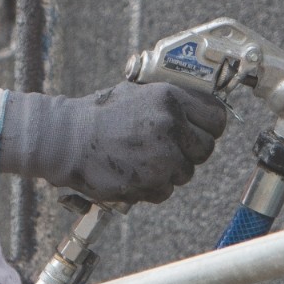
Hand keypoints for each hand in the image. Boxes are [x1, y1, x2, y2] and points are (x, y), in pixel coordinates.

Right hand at [0, 82, 226, 203]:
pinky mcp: (150, 183)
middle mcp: (170, 127)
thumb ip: (170, 101)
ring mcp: (162, 157)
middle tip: (169, 147)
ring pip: (186, 173)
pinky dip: (153, 187)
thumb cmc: (98, 114)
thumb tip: (200, 109)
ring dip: (170, 170)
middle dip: (190, 150)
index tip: (201, 130)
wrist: (66, 140)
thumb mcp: (136, 92)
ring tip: (143, 158)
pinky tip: (133, 171)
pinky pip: (166, 191)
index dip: (209, 126)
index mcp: (169, 99)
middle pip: (206, 149)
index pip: (217, 118)